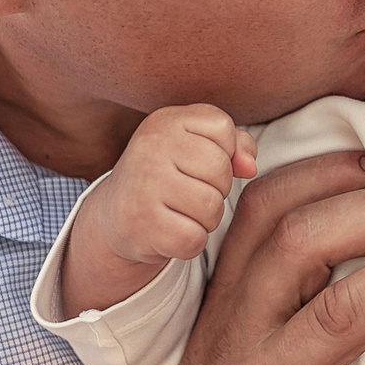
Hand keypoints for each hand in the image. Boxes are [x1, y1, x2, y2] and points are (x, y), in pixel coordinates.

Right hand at [61, 105, 257, 317]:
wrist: (114, 215)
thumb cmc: (167, 176)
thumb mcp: (196, 147)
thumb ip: (235, 145)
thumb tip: (250, 167)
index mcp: (165, 121)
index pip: (223, 129)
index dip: (223, 153)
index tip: (197, 164)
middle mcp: (150, 147)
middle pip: (221, 170)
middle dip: (217, 189)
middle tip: (190, 194)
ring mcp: (142, 185)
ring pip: (211, 207)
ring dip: (206, 219)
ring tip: (182, 212)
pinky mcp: (140, 224)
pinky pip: (194, 238)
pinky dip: (190, 243)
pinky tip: (171, 233)